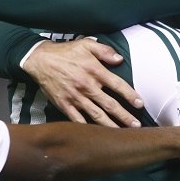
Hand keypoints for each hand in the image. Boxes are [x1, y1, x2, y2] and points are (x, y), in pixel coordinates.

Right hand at [24, 39, 143, 127]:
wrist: (40, 60)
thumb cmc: (65, 52)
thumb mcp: (86, 44)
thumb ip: (104, 50)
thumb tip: (120, 59)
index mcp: (95, 71)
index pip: (117, 85)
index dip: (130, 95)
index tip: (140, 104)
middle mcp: (87, 86)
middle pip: (110, 105)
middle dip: (125, 117)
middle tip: (136, 126)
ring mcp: (76, 98)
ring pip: (97, 115)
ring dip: (111, 125)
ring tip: (122, 134)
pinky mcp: (65, 105)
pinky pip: (78, 120)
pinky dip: (88, 129)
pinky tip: (97, 136)